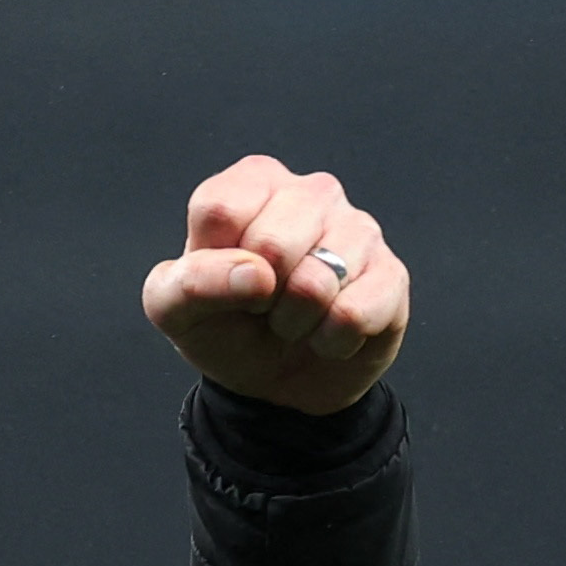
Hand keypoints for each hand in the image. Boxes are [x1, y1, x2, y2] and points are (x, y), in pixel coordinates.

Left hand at [140, 156, 409, 415]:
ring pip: (316, 283)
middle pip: (271, 245)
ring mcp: (358, 229)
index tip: (223, 281)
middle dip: (258, 299)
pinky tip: (328, 334)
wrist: (274, 384)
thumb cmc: (224, 329)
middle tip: (262, 306)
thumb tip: (257, 275)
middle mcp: (310, 192)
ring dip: (294, 324)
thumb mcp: (175, 310)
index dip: (214, 266)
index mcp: (253, 182)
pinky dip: (330, 343)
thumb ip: (190, 283)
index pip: (220, 210)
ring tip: (294, 319)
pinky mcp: (391, 274)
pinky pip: (353, 315)